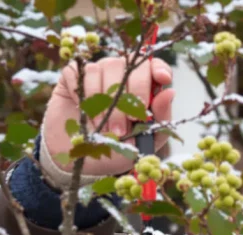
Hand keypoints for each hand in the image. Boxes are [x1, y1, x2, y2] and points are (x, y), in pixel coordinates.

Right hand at [42, 56, 174, 175]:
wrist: (82, 162)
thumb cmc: (118, 149)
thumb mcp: (146, 140)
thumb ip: (160, 117)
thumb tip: (171, 91)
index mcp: (143, 87)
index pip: (154, 66)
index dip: (158, 68)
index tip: (162, 79)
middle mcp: (121, 75)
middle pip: (130, 65)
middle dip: (132, 94)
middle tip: (130, 122)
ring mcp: (96, 73)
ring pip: (105, 68)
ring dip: (107, 101)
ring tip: (107, 129)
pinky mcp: (72, 77)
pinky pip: (79, 73)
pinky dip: (84, 95)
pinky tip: (86, 115)